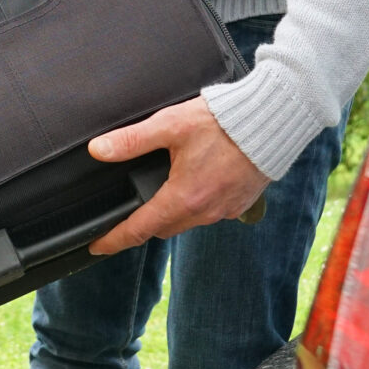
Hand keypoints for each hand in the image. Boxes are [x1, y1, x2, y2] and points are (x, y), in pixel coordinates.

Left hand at [85, 97, 268, 254]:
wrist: (271, 121)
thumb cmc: (223, 122)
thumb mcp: (170, 125)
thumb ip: (131, 140)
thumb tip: (98, 150)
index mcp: (183, 198)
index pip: (139, 229)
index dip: (114, 240)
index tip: (97, 247)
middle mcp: (204, 212)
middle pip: (162, 228)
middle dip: (143, 224)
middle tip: (126, 215)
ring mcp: (223, 211)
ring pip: (186, 221)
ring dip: (171, 213)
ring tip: (161, 193)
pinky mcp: (238, 204)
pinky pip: (208, 213)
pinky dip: (195, 205)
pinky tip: (195, 185)